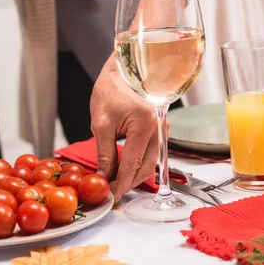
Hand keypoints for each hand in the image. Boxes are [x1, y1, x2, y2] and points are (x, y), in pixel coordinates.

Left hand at [91, 55, 163, 200]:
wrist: (124, 69)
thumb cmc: (111, 88)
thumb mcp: (101, 122)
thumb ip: (104, 153)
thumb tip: (104, 176)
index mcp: (145, 124)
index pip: (133, 164)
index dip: (121, 183)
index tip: (111, 195)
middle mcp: (159, 127)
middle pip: (146, 167)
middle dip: (129, 183)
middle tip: (112, 192)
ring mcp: (163, 128)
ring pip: (151, 162)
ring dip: (135, 175)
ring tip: (117, 183)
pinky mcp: (161, 128)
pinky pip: (152, 152)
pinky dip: (140, 163)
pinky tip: (126, 168)